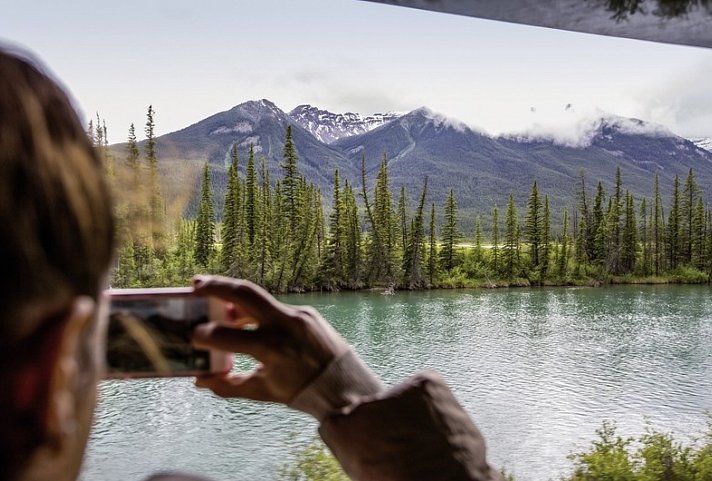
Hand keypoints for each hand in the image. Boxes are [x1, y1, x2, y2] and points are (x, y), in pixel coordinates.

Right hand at [191, 275, 348, 403]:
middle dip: (217, 286)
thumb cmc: (301, 391)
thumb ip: (229, 385)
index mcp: (272, 350)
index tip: (193, 335)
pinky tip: (241, 315)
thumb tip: (199, 380)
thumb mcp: (263, 391)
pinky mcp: (306, 312)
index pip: (230, 336)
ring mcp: (298, 315)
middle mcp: (285, 326)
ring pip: (259, 296)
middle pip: (245, 293)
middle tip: (195, 284)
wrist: (344, 385)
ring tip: (213, 298)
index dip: (206, 335)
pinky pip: (274, 306)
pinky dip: (255, 309)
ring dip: (235, 295)